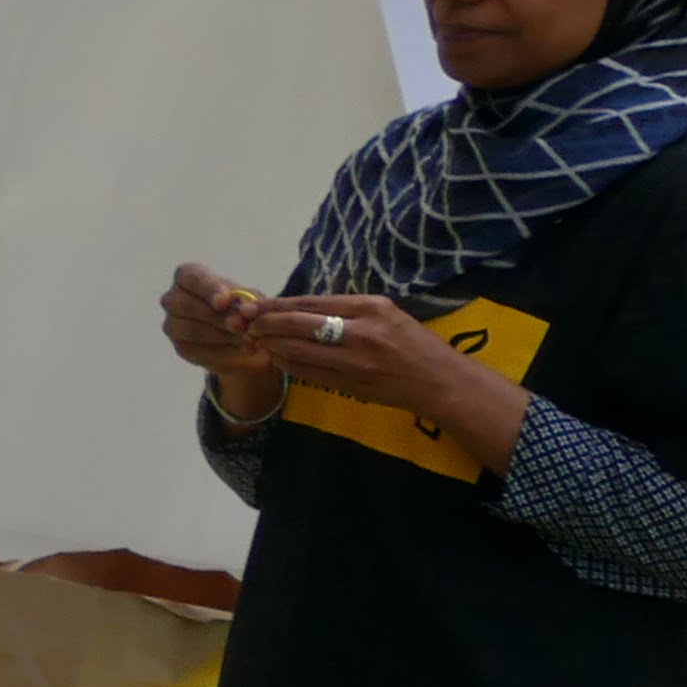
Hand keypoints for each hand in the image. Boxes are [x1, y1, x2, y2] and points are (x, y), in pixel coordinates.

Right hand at [164, 261, 283, 422]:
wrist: (249, 339)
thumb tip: (246, 314)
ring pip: (187, 330)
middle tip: (243, 328)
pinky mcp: (181, 349)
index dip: (206, 288)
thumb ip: (250, 304)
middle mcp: (173, 299)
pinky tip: (242, 354)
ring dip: (218, 337)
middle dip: (214, 317)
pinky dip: (221, 354)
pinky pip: (196, 352)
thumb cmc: (251, 310)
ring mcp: (173, 326)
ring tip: (247, 342)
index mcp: (190, 278)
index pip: (190, 277)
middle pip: (184, 306)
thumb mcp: (255, 302)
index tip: (226, 301)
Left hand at [242, 291, 528, 473]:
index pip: (312, 302)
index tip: (256, 304)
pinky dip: (287, 365)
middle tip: (245, 322)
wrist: (440, 381)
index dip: (278, 304)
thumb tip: (302, 306)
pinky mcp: (351, 384)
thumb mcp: (387, 313)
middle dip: (266, 323)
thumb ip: (348, 309)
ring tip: (256, 340)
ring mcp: (355, 360)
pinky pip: (308, 373)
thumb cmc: (414, 343)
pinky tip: (276, 358)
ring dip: (272, 345)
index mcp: (371, 307)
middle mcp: (362, 331)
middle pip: (299, 324)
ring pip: (298, 350)